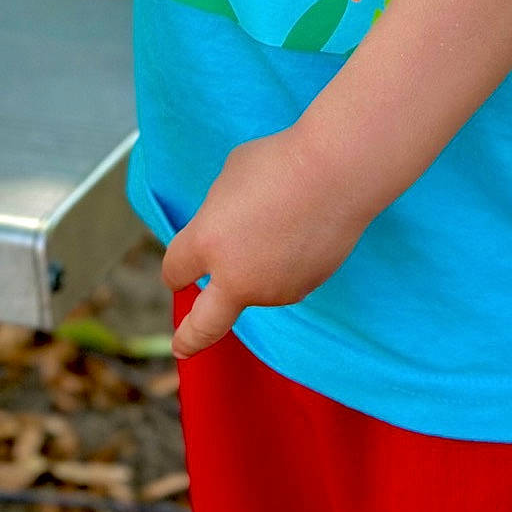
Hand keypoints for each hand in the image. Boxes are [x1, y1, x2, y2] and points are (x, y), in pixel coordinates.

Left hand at [161, 127, 372, 358]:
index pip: (176, 269)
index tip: (177, 272)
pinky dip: (283, 262)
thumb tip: (228, 232)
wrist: (335, 175)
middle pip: (204, 325)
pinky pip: (282, 278)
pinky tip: (297, 230)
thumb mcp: (228, 181)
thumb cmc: (276, 164)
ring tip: (276, 218)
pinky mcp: (305, 289)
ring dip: (254, 269)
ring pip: (252, 289)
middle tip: (181, 348)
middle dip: (189, 338)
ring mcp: (273, 290)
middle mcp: (236, 278)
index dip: (176, 268)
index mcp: (206, 244)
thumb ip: (219, 215)